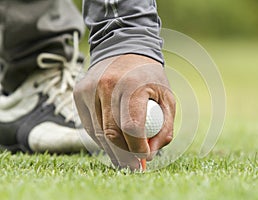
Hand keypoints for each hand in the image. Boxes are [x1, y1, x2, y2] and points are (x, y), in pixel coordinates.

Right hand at [74, 54, 174, 169]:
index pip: (132, 126)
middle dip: (124, 155)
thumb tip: (150, 154)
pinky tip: (113, 143)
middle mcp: (106, 85)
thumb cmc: (148, 76)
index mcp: (131, 84)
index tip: (145, 159)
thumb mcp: (166, 97)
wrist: (123, 51)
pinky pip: (89, 125)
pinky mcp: (78, 93)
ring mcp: (88, 89)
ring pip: (97, 133)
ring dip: (112, 151)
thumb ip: (164, 126)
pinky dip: (101, 138)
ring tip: (125, 160)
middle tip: (135, 167)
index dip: (138, 148)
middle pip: (111, 134)